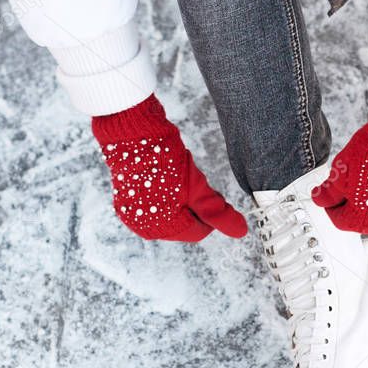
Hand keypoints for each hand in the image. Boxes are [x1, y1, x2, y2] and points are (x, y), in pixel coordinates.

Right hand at [92, 95, 247, 241]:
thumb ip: (217, 212)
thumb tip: (241, 231)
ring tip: (178, 180)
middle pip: (183, 226)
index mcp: (163, 228)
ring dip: (179, 202)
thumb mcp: (197, 187)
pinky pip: (153, 207)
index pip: (198, 232)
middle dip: (194, 208)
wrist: (132, 134)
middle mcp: (145, 227)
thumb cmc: (164, 160)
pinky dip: (163, 197)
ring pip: (169, 216)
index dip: (210, 214)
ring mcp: (133, 215)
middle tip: (196, 184)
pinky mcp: (126, 202)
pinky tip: (165, 180)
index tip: (211, 194)